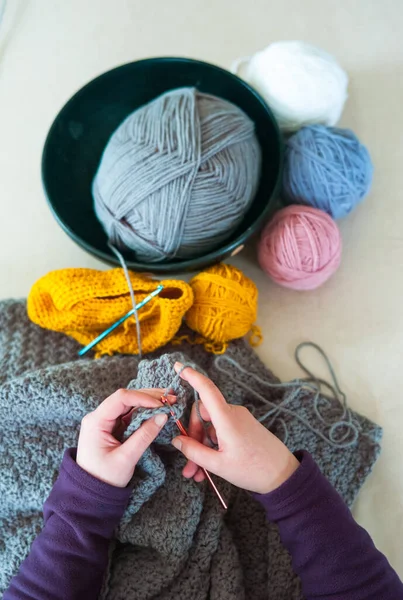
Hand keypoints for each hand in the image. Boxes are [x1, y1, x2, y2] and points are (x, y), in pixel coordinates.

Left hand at [77, 388, 171, 487]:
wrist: (90, 494)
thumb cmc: (104, 478)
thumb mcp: (126, 458)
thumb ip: (144, 436)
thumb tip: (163, 416)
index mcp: (96, 421)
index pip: (121, 398)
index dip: (143, 397)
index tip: (161, 404)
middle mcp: (99, 417)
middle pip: (126, 398)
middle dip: (149, 396)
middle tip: (171, 398)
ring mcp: (106, 421)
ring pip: (130, 405)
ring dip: (149, 402)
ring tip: (169, 401)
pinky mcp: (113, 427)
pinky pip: (130, 414)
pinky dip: (145, 411)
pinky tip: (159, 410)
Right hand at [171, 364, 298, 493]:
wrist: (283, 476)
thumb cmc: (253, 470)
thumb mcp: (218, 465)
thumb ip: (194, 452)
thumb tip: (177, 441)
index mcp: (227, 418)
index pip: (206, 390)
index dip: (192, 376)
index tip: (178, 366)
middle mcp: (233, 413)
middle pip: (202, 415)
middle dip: (193, 438)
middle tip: (189, 463)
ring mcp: (239, 419)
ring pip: (210, 428)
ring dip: (201, 448)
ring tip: (196, 473)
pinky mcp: (243, 427)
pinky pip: (221, 432)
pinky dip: (212, 447)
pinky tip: (207, 468)